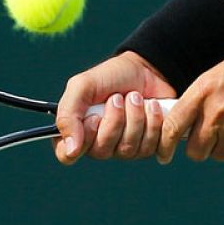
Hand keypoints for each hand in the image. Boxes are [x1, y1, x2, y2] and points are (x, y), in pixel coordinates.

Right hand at [53, 51, 176, 164]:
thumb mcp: (83, 86)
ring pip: (130, 149)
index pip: (68, 155)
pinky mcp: (151, 146)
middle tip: (118, 97)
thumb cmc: (111, 77)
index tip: (94, 117)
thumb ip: (67, 114)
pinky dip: (156, 122)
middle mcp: (100, 145)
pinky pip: (155, 147)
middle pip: (103, 151)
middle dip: (115, 119)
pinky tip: (153, 106)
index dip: (83, 138)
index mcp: (78, 131)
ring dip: (136, 117)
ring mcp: (126, 149)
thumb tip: (71, 150)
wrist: (147, 68)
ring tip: (137, 97)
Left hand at [158, 46, 223, 162]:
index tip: (163, 154)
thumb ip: (199, 100)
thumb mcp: (218, 75)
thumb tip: (183, 123)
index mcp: (203, 92)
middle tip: (210, 137)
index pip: (172, 127)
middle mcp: (216, 113)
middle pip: (195, 150)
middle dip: (201, 147)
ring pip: (219, 154)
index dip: (164, 144)